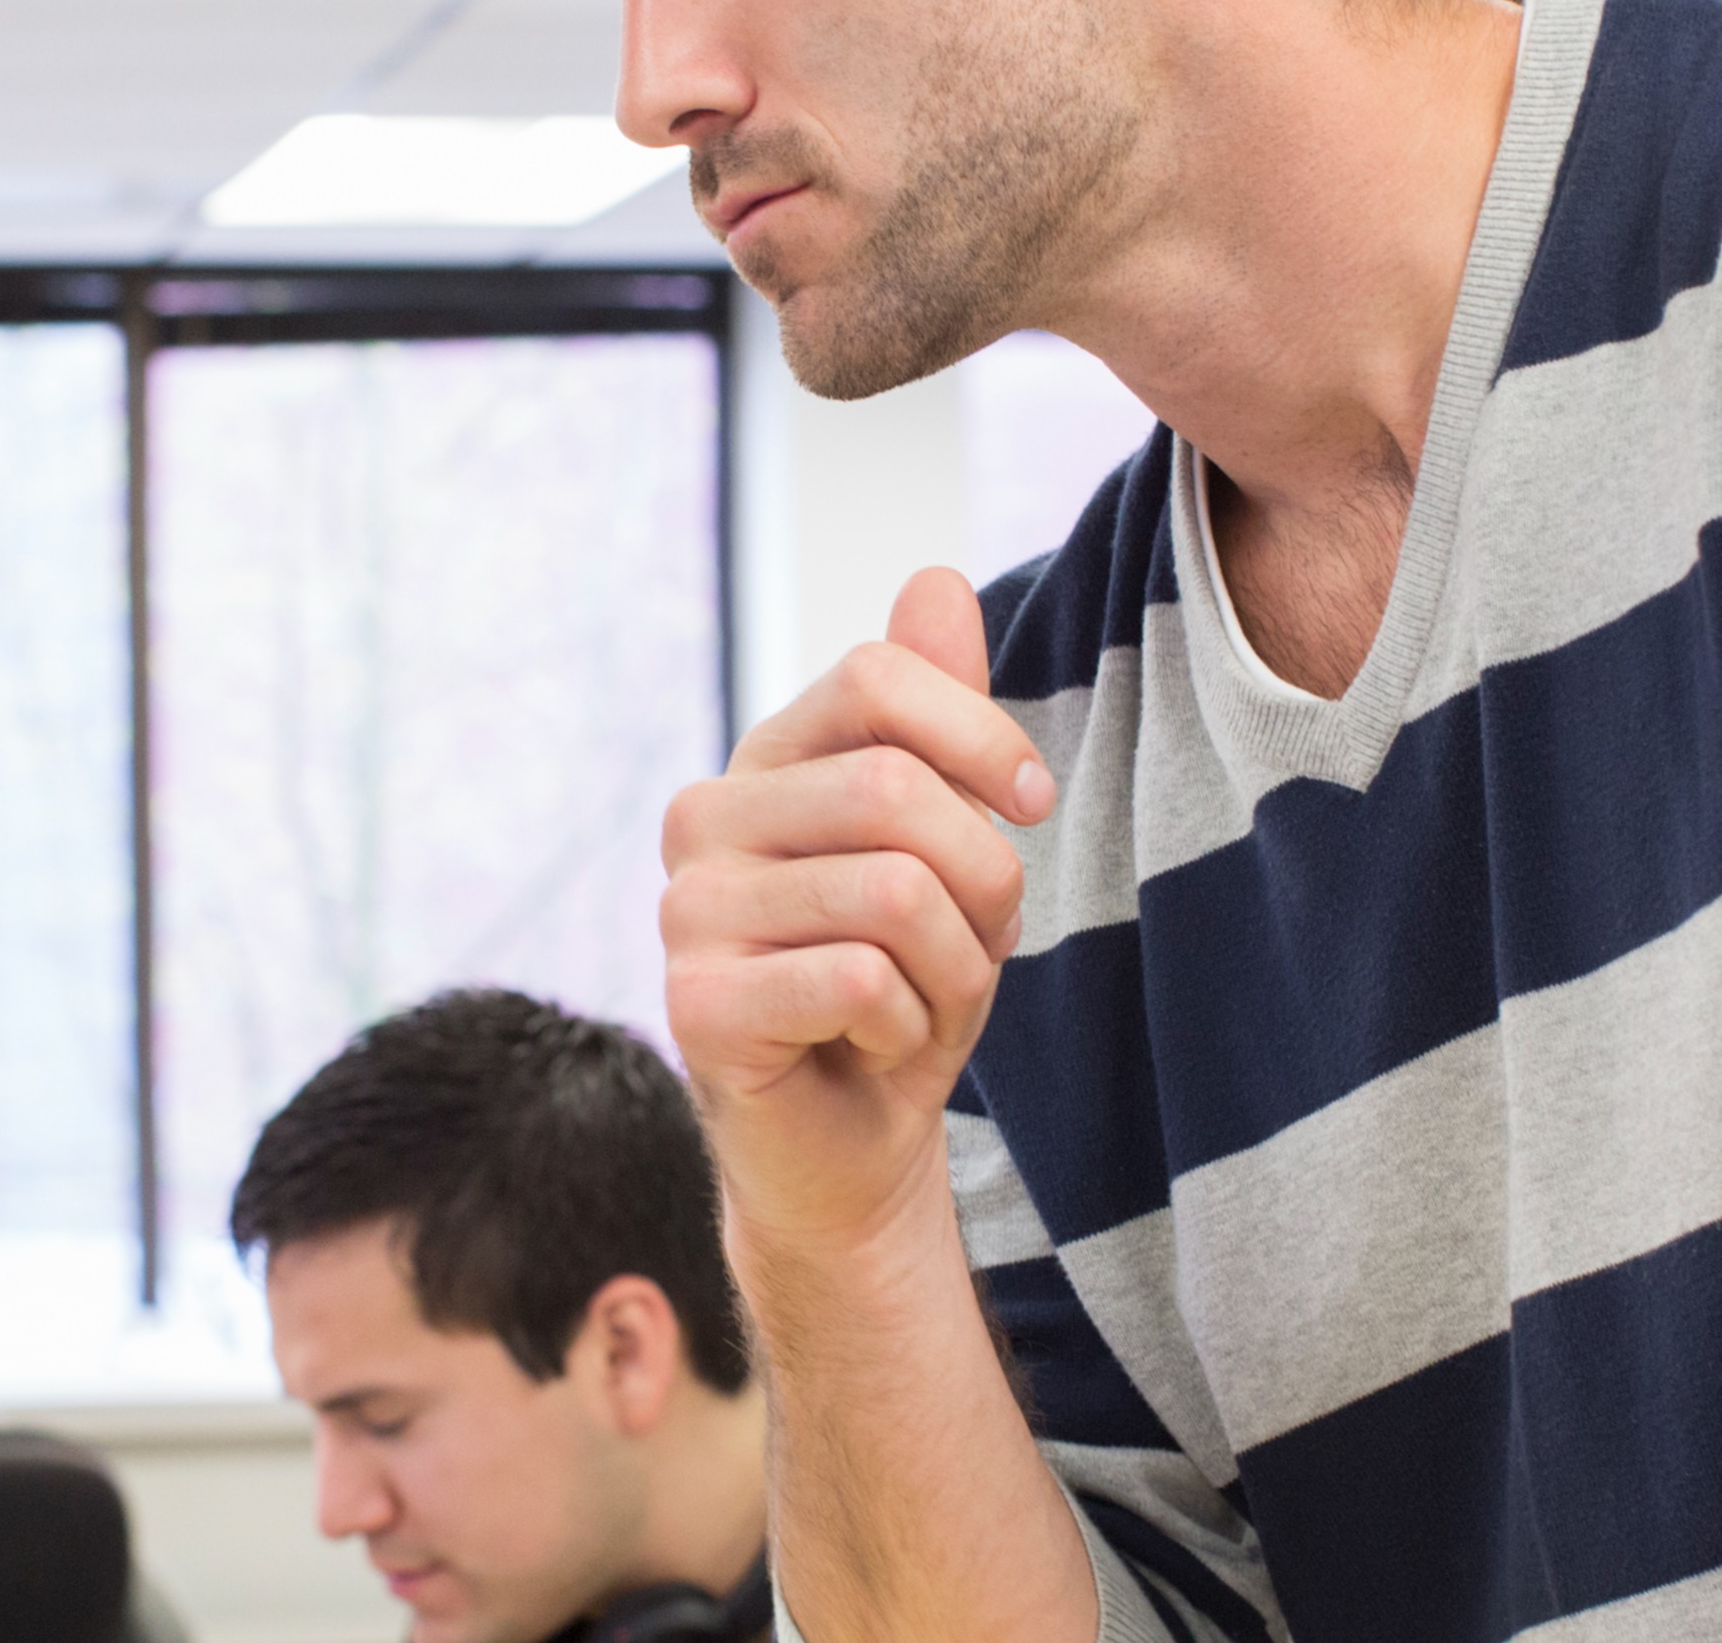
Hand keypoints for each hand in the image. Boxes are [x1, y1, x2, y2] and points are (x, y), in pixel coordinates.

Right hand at [661, 566, 1056, 1252]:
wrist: (853, 1143)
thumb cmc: (902, 980)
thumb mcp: (946, 840)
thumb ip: (935, 715)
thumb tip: (933, 577)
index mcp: (764, 759)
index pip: (876, 676)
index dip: (980, 734)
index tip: (1033, 804)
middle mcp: (705, 817)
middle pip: (895, 790)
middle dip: (984, 881)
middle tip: (975, 946)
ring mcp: (688, 911)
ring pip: (892, 893)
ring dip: (954, 969)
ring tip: (922, 1001)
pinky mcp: (694, 1006)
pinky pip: (858, 980)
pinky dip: (909, 1026)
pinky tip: (875, 1045)